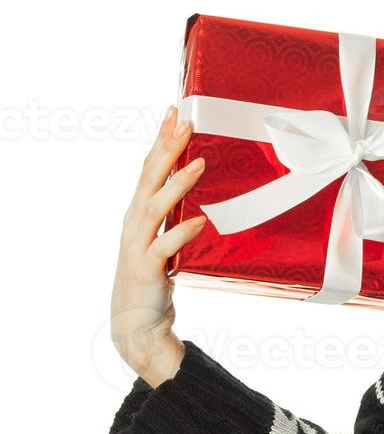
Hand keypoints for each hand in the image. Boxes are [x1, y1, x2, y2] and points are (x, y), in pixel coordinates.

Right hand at [111, 104, 209, 387]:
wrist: (136, 322)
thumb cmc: (154, 274)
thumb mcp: (165, 236)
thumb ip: (176, 212)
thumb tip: (201, 183)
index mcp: (138, 212)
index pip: (149, 168)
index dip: (161, 139)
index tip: (175, 111)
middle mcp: (134, 223)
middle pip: (149, 179)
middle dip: (166, 149)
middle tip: (185, 121)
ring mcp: (138, 246)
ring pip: (155, 208)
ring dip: (177, 185)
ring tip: (200, 164)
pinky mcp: (147, 270)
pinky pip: (165, 248)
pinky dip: (182, 233)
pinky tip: (200, 220)